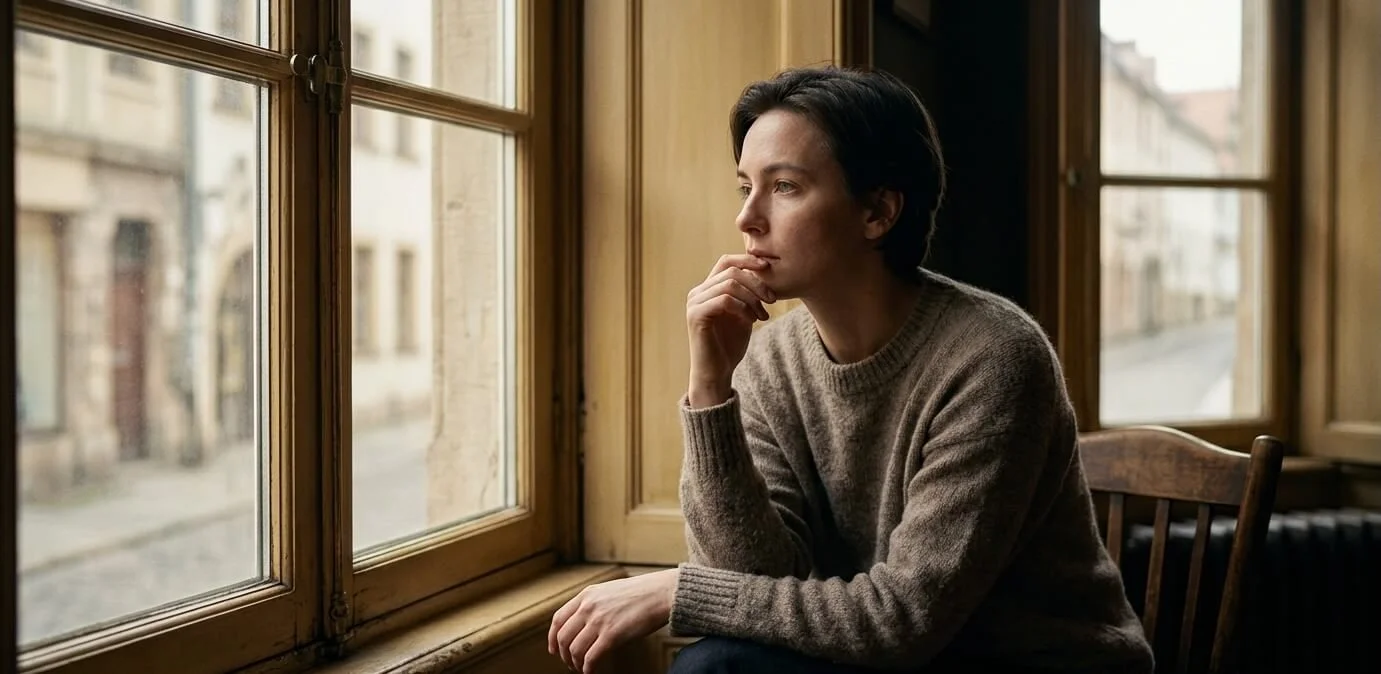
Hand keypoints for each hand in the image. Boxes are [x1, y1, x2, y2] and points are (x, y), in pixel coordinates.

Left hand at [548, 569, 678, 672]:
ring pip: (575, 650)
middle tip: (570, 664)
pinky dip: (588, 669)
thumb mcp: (610, 591)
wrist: (661, 593)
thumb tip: (585, 626)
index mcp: (586, 595)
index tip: (553, 649)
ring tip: (583, 669)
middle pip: (563, 637)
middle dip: (564, 655)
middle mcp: (588, 607)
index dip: (552, 638)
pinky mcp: (611, 635)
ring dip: (576, 664)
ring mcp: (599, 621)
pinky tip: (591, 672)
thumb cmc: (642, 593)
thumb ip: (594, 604)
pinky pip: (591, 658)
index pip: (558, 619)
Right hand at [686, 254, 775, 406]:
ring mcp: (695, 303)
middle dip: (757, 283)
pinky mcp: (696, 316)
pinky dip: (742, 308)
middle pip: (731, 271)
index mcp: (708, 289)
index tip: (768, 267)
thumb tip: (763, 273)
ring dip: (752, 298)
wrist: (716, 373)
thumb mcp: (744, 314)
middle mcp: (698, 292)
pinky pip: (724, 300)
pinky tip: (750, 321)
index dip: (748, 260)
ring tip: (762, 315)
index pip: (726, 261)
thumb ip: (748, 295)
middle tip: (772, 300)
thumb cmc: (730, 346)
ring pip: (729, 284)